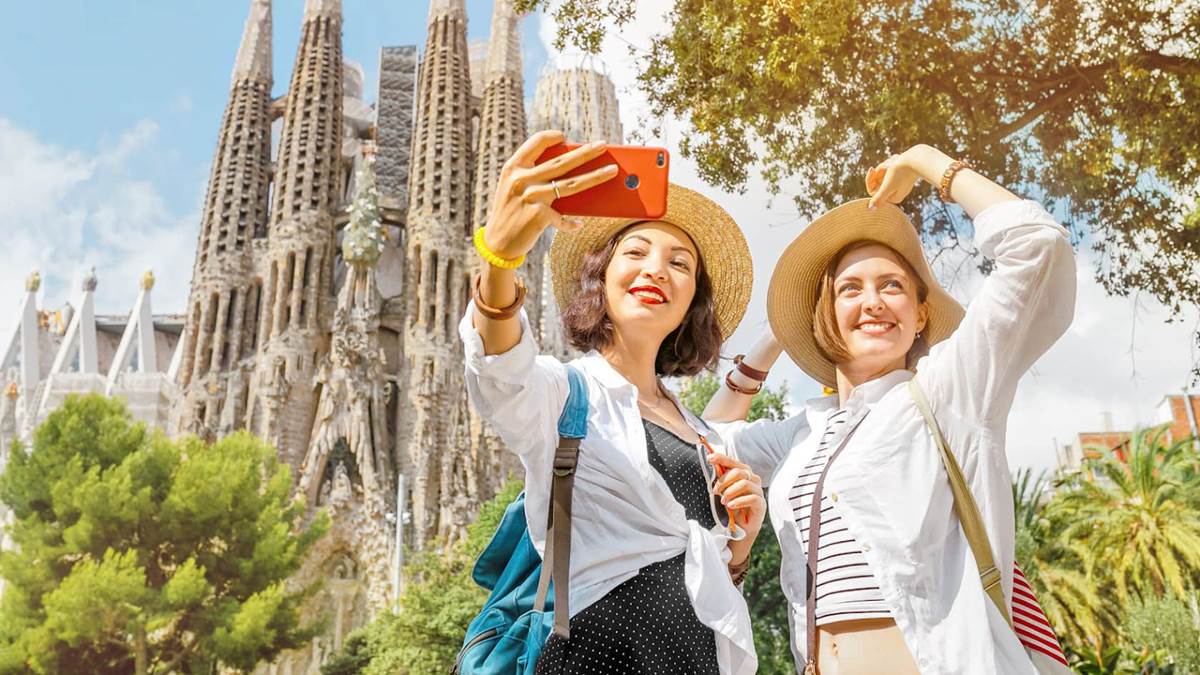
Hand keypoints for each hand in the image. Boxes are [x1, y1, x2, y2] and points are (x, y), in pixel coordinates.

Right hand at [483, 130, 618, 258]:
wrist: (497, 244)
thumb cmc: (511, 213)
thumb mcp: (514, 189)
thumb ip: (533, 176)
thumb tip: (570, 170)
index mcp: (513, 167)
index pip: (536, 142)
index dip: (552, 137)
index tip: (565, 137)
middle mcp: (521, 179)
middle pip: (561, 162)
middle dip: (586, 152)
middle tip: (603, 145)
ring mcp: (531, 197)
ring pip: (571, 184)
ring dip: (595, 177)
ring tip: (611, 171)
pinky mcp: (538, 216)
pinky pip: (563, 217)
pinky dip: (571, 223)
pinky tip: (578, 225)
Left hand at [708, 453, 765, 538]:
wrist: (739, 528)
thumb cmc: (732, 507)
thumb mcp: (723, 491)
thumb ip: (721, 479)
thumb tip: (710, 464)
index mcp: (744, 474)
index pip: (734, 462)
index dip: (722, 459)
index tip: (709, 458)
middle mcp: (753, 480)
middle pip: (739, 471)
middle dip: (724, 480)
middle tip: (714, 491)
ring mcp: (759, 492)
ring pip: (745, 483)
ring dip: (730, 492)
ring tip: (723, 501)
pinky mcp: (761, 504)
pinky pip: (752, 498)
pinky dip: (738, 501)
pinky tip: (730, 506)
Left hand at [865, 150, 922, 208]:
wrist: (916, 160)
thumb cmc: (901, 173)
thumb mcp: (888, 186)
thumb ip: (879, 198)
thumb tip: (870, 209)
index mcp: (893, 198)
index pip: (873, 192)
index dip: (870, 181)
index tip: (872, 170)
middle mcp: (896, 193)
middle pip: (878, 183)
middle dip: (879, 172)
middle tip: (884, 164)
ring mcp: (899, 184)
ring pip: (883, 175)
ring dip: (884, 167)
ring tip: (891, 162)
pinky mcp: (902, 176)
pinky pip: (889, 170)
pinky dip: (890, 165)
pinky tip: (895, 161)